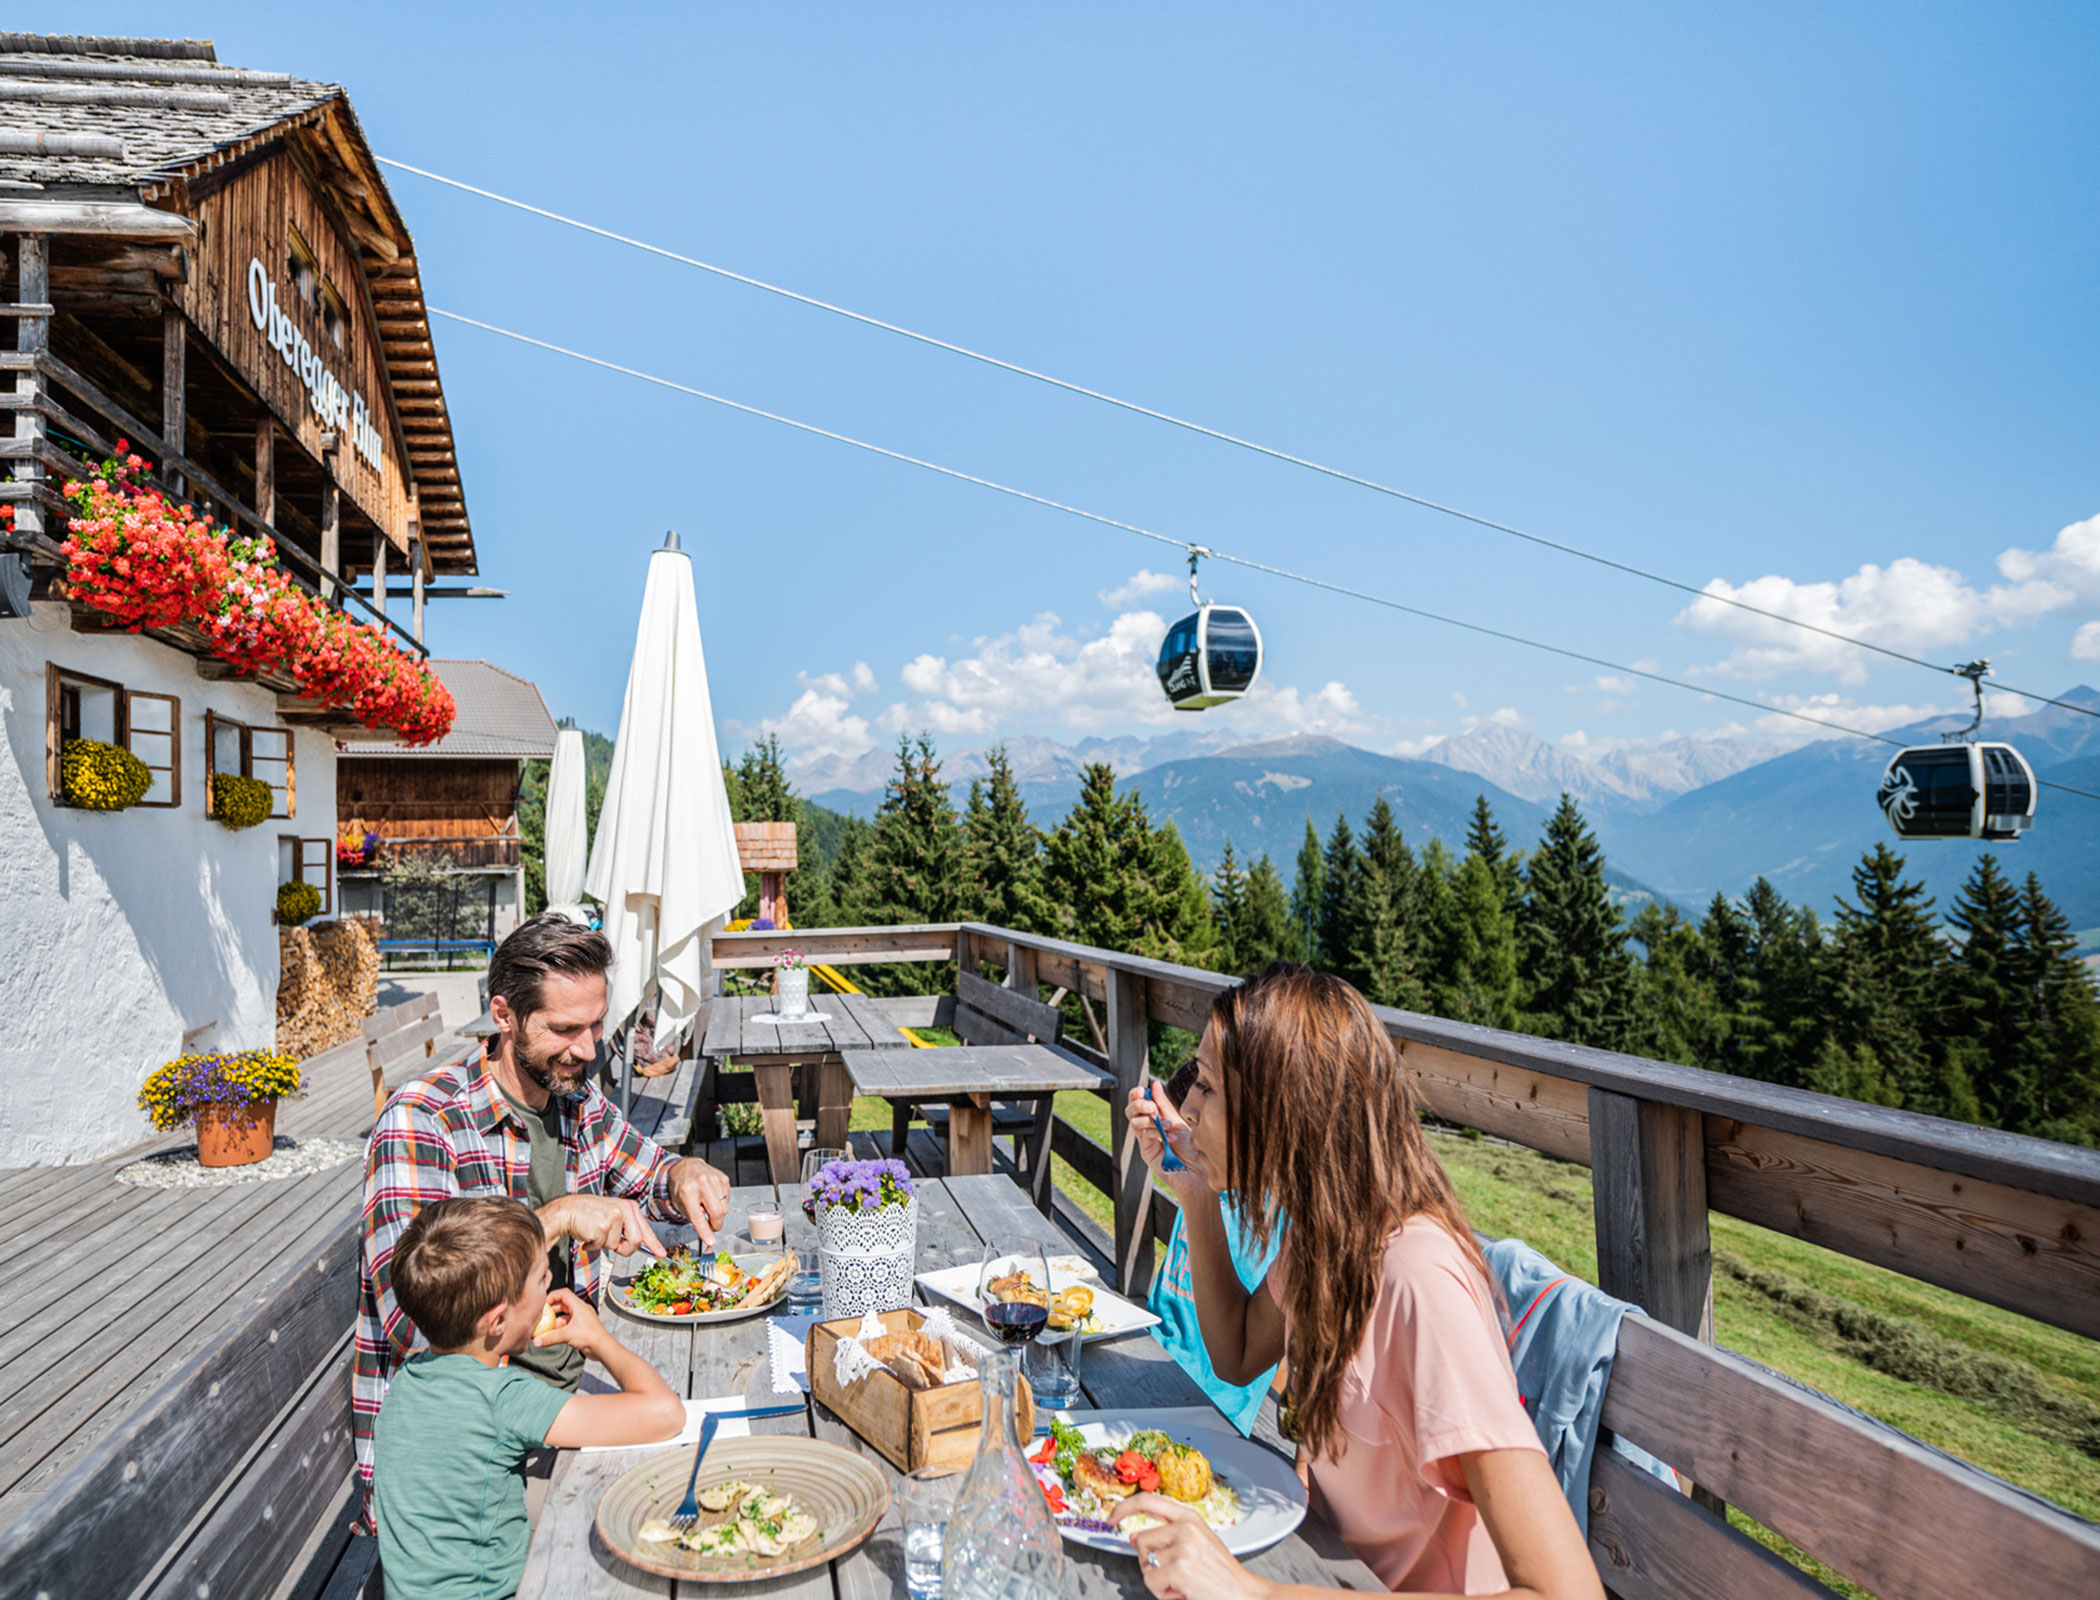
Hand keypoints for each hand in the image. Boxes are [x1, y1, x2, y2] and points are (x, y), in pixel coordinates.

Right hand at [532, 1288, 612, 1360]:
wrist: (602, 1347)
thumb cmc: (590, 1336)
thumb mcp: (566, 1335)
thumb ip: (550, 1338)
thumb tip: (537, 1341)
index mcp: (579, 1306)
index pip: (564, 1294)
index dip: (553, 1296)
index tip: (544, 1303)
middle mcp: (580, 1310)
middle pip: (563, 1305)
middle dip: (552, 1310)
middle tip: (543, 1315)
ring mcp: (581, 1319)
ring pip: (565, 1317)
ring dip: (555, 1321)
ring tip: (545, 1328)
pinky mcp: (581, 1328)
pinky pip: (568, 1325)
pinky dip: (560, 1329)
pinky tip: (553, 1336)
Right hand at [541, 1193, 665, 1258]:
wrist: (568, 1210)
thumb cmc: (589, 1213)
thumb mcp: (614, 1214)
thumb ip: (628, 1227)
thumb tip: (640, 1243)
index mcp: (630, 1207)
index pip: (645, 1229)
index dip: (654, 1244)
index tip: (661, 1253)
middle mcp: (624, 1210)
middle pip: (636, 1241)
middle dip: (625, 1249)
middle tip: (614, 1247)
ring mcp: (613, 1218)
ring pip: (615, 1246)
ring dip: (603, 1245)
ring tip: (595, 1232)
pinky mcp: (602, 1227)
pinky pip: (601, 1246)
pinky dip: (593, 1245)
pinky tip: (588, 1233)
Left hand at [666, 1158, 730, 1248]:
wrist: (686, 1166)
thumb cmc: (681, 1186)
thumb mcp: (679, 1204)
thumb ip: (693, 1218)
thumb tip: (708, 1232)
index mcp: (687, 1191)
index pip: (698, 1217)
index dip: (705, 1231)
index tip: (710, 1241)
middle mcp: (702, 1183)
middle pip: (717, 1212)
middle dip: (716, 1224)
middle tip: (711, 1226)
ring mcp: (714, 1179)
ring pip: (725, 1208)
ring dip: (718, 1213)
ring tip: (708, 1207)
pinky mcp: (723, 1178)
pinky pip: (727, 1200)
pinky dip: (721, 1203)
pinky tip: (712, 1198)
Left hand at [1115, 1496, 1267, 1599]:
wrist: (1245, 1595)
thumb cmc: (1221, 1575)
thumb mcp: (1196, 1546)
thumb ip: (1166, 1537)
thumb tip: (1133, 1538)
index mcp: (1190, 1518)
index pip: (1148, 1500)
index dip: (1124, 1507)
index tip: (1111, 1518)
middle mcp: (1186, 1527)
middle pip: (1143, 1542)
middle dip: (1152, 1564)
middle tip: (1176, 1576)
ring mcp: (1183, 1546)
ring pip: (1147, 1565)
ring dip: (1160, 1582)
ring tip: (1183, 1585)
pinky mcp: (1180, 1568)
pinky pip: (1152, 1582)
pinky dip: (1164, 1594)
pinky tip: (1183, 1593)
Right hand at [1125, 1087, 1215, 1195]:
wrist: (1200, 1171)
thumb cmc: (1192, 1148)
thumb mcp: (1178, 1121)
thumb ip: (1163, 1105)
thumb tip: (1154, 1084)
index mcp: (1155, 1119)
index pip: (1138, 1103)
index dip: (1137, 1094)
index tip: (1142, 1089)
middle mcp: (1148, 1129)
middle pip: (1130, 1111)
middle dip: (1138, 1104)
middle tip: (1151, 1106)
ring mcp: (1146, 1142)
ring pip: (1135, 1122)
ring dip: (1149, 1118)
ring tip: (1166, 1123)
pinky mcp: (1147, 1153)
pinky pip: (1144, 1137)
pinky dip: (1156, 1132)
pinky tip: (1170, 1136)